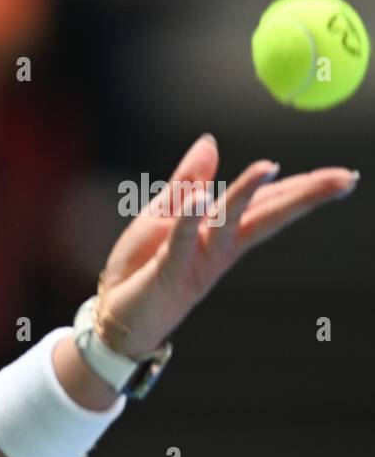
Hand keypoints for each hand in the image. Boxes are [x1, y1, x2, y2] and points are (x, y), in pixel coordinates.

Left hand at [97, 134, 357, 356]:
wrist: (112, 313)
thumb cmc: (141, 265)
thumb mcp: (163, 214)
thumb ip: (188, 181)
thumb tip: (210, 142)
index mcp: (221, 232)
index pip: (266, 203)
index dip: (301, 188)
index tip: (341, 176)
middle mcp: (218, 248)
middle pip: (264, 216)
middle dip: (303, 196)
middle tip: (344, 179)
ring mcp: (196, 262)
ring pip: (227, 225)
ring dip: (246, 194)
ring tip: (269, 166)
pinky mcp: (169, 274)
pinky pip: (181, 243)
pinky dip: (190, 221)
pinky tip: (202, 199)